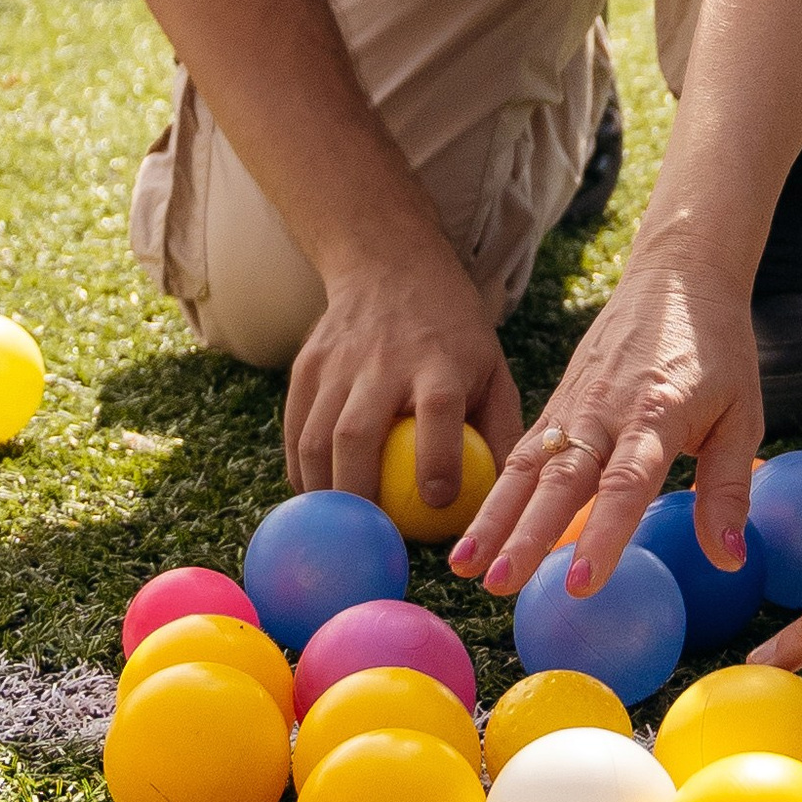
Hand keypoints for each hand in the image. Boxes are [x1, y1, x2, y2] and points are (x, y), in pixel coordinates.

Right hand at [281, 242, 521, 508]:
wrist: (390, 265)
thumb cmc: (454, 333)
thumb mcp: (493, 368)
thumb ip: (501, 432)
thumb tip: (506, 503)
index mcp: (439, 361)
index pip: (438, 411)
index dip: (438, 461)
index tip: (439, 503)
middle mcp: (383, 361)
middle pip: (357, 433)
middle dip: (359, 493)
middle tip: (372, 537)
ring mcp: (338, 363)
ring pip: (316, 438)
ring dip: (324, 492)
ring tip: (339, 528)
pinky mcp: (305, 366)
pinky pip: (295, 430)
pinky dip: (301, 471)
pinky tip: (316, 498)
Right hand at [453, 224, 764, 602]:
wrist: (676, 276)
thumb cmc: (715, 350)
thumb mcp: (742, 415)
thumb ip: (728, 489)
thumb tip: (730, 559)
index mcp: (657, 413)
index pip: (626, 482)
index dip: (604, 533)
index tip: (581, 582)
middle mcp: (606, 410)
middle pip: (561, 478)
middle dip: (527, 534)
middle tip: (500, 582)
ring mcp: (574, 404)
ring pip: (527, 467)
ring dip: (494, 518)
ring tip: (463, 566)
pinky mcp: (557, 402)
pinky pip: (524, 451)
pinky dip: (496, 492)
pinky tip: (476, 531)